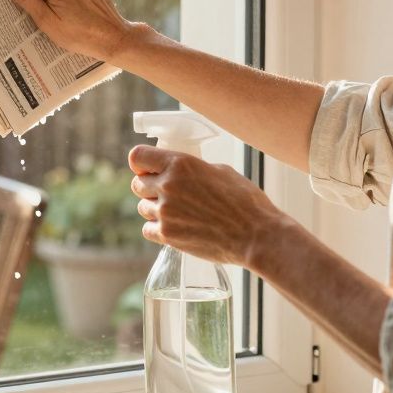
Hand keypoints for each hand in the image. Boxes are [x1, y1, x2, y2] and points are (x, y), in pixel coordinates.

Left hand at [129, 145, 283, 269]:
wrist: (255, 235)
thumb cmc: (245, 201)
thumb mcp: (220, 171)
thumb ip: (193, 169)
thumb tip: (180, 172)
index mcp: (180, 164)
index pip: (137, 156)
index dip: (141, 163)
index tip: (148, 168)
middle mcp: (168, 186)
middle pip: (137, 184)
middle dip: (148, 186)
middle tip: (165, 192)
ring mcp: (166, 213)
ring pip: (142, 207)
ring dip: (154, 208)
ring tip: (176, 211)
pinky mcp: (168, 236)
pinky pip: (148, 229)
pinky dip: (157, 229)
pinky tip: (174, 226)